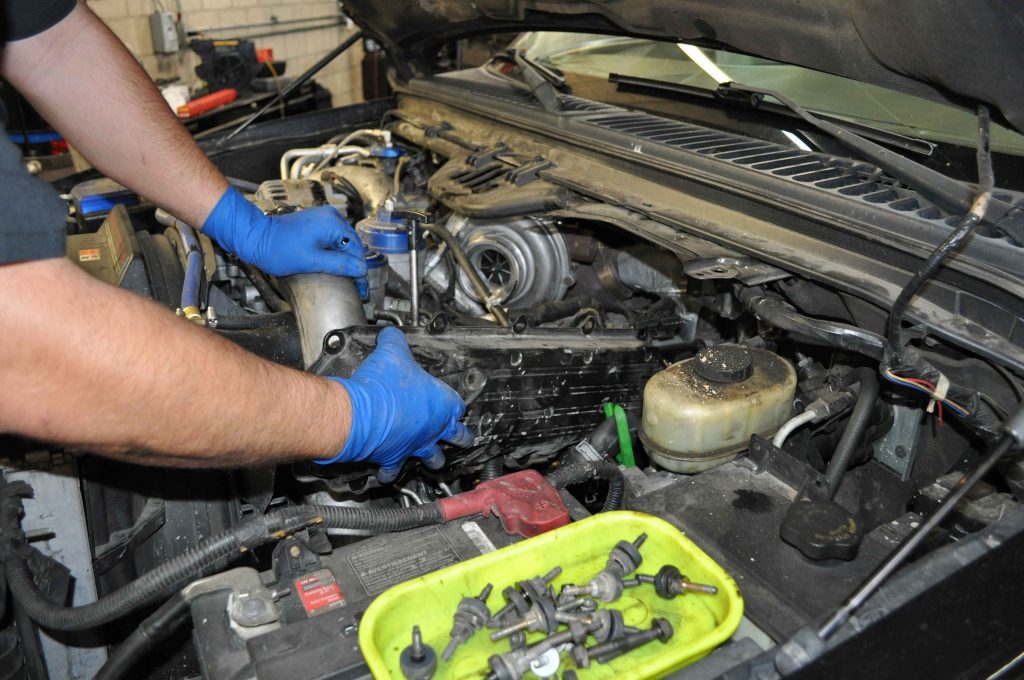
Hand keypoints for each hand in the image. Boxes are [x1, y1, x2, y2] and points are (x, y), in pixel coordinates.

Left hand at [201, 187, 367, 282]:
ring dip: (346, 259)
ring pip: (343, 242)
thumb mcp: (312, 261)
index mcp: (333, 224)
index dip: (359, 270)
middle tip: (356, 286)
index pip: (356, 249)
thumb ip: (339, 264)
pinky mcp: (316, 223)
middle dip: (354, 265)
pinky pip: (333, 238)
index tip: (360, 287)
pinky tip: (335, 264)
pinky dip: (336, 252)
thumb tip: (361, 269)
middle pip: (352, 245)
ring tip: (347, 278)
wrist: (255, 237)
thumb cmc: (278, 249)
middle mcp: (331, 216)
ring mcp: (323, 218)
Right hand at [318, 327, 473, 481]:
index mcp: (442, 403)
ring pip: (434, 459)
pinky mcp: (394, 458)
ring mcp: (416, 446)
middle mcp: (434, 428)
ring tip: (435, 461)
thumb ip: (395, 340)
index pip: (459, 405)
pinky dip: (391, 472)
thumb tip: (391, 333)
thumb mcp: (392, 352)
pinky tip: (389, 474)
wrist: (361, 414)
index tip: (455, 404)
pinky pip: (395, 470)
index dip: (457, 404)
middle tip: (464, 437)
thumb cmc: (382, 385)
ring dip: (434, 459)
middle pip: (459, 436)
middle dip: (461, 437)